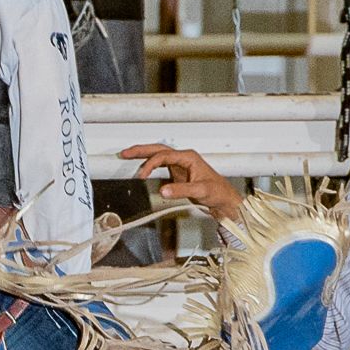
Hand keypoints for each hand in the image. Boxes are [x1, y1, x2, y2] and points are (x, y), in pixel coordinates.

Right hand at [120, 140, 241, 219]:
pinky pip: (160, 165)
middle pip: (158, 149)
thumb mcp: (200, 191)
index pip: (164, 156)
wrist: (224, 200)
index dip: (150, 164)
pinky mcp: (178, 174)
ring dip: (143, 155)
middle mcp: (183, 158)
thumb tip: (163, 190)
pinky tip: (142, 169)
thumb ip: (181, 190)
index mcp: (189, 157)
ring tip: (128, 156)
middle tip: (125, 152)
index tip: (142, 175)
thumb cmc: (218, 192)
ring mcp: (180, 165)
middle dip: (141, 150)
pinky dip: (149, 165)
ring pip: (158, 155)